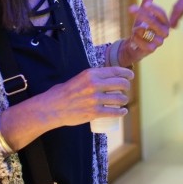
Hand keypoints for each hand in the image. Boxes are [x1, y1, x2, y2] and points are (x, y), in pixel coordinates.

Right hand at [0, 66, 134, 150]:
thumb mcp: (79, 78)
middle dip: (126, 86)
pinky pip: (114, 112)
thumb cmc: (64, 93)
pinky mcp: (94, 112)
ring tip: (123, 101)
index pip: (115, 71)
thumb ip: (92, 77)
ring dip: (124, 100)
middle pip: (121, 84)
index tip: (130, 76)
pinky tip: (123, 111)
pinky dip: (121, 112)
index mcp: (91, 74)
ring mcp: (95, 99)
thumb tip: (107, 77)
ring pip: (120, 98)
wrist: (52, 108)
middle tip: (125, 89)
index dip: (126, 73)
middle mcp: (95, 85)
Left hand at [118, 0, 169, 64]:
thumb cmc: (142, 26)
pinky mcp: (151, 50)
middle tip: (131, 7)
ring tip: (134, 29)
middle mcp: (164, 32)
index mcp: (164, 21)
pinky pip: (143, 43)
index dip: (154, 9)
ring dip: (137, 29)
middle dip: (142, 15)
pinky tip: (133, 38)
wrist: (134, 44)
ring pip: (147, 32)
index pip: (162, 14)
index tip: (146, 3)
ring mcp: (159, 42)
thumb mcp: (143, 11)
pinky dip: (135, 39)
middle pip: (154, 23)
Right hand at [170, 0, 182, 27]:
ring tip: (174, 24)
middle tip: (170, 28)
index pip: (179, 7)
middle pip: (177, 5)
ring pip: (180, 3)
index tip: (171, 27)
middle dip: (173, 16)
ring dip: (176, 13)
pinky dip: (181, 9)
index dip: (175, 17)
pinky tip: (181, 16)